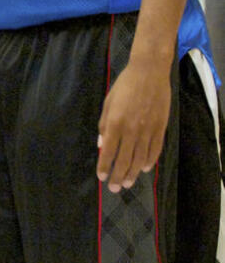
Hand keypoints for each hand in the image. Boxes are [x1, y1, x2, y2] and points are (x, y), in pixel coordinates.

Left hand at [97, 58, 170, 191]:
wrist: (149, 73)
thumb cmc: (124, 86)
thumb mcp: (108, 103)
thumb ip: (104, 125)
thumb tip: (102, 145)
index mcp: (115, 124)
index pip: (108, 152)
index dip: (104, 167)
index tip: (101, 177)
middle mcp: (132, 130)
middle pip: (124, 160)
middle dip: (118, 176)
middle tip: (114, 188)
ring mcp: (148, 130)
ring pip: (140, 158)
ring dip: (133, 173)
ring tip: (128, 184)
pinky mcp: (161, 127)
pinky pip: (155, 149)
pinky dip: (150, 161)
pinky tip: (145, 169)